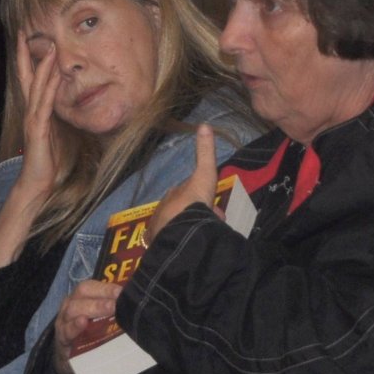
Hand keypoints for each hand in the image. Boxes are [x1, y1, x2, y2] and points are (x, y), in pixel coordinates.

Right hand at [13, 41, 62, 191]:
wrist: (39, 181)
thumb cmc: (49, 158)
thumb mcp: (57, 131)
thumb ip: (58, 114)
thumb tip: (68, 99)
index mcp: (35, 110)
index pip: (30, 80)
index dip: (28, 59)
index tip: (29, 38)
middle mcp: (31, 111)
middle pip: (26, 77)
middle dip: (26, 54)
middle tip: (25, 32)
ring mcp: (33, 119)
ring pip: (36, 87)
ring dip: (42, 66)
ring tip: (48, 46)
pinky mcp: (38, 130)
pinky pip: (45, 105)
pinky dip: (50, 88)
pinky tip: (54, 75)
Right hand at [50, 278, 123, 373]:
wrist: (71, 361)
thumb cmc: (91, 334)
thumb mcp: (101, 320)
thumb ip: (114, 311)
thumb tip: (135, 305)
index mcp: (81, 297)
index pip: (91, 286)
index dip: (106, 287)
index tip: (122, 292)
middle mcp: (70, 305)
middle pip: (82, 293)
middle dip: (102, 296)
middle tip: (117, 303)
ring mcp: (64, 322)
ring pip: (73, 309)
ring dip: (93, 308)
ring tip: (109, 309)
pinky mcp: (61, 340)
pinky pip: (66, 331)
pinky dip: (74, 326)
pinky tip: (83, 323)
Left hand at [144, 125, 218, 244]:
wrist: (181, 231)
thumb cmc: (193, 202)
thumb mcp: (204, 175)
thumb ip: (205, 153)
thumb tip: (204, 125)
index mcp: (173, 196)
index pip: (187, 195)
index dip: (201, 200)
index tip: (215, 209)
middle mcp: (163, 211)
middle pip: (182, 214)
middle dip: (197, 218)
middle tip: (213, 226)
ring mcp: (159, 230)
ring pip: (177, 229)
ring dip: (191, 231)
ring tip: (204, 238)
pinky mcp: (159, 246)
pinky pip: (170, 244)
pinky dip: (180, 244)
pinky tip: (191, 249)